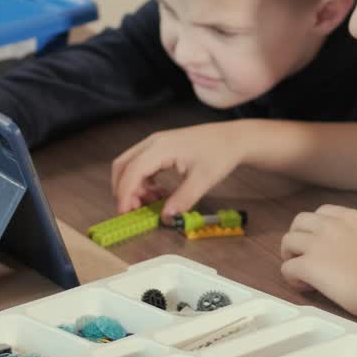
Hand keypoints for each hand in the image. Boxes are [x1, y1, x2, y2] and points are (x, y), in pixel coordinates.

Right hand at [110, 121, 246, 215]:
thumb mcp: (204, 180)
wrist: (233, 138)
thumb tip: (167, 217)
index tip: (125, 213)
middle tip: (135, 210)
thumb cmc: (220, 154)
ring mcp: (156, 144)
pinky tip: (159, 194)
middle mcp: (153, 142)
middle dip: (124, 190)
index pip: (132, 171)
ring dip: (134, 187)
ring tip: (153, 203)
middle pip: (123, 166)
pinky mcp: (161, 148)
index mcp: (161, 147)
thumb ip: (183, 199)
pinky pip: (142, 166)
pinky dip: (143, 182)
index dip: (125, 193)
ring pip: (131, 166)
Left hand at [279, 205, 356, 316]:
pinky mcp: (307, 264)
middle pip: (299, 221)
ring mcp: (317, 243)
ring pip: (287, 240)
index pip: (322, 212)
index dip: (317, 228)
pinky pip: (287, 267)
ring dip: (291, 255)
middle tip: (305, 253)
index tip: (323, 243)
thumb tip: (339, 252)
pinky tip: (306, 286)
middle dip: (298, 236)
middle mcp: (330, 224)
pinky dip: (292, 278)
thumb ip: (352, 236)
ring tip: (301, 271)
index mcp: (350, 217)